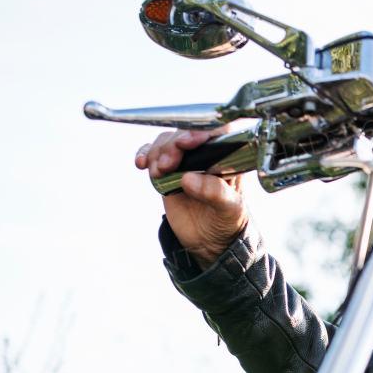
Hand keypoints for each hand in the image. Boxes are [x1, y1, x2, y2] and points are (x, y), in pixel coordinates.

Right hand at [136, 128, 248, 269]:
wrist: (210, 241)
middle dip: (173, 145)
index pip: (218, 132)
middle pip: (186, 133)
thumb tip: (188, 179)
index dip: (200, 132)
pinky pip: (153, 153)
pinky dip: (145, 154)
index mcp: (229, 159)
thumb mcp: (230, 211)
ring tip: (159, 173)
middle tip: (168, 165)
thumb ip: (215, 194)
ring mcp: (187, 161)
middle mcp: (207, 154)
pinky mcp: (169, 170)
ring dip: (158, 152)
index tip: (186, 143)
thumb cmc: (227, 222)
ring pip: (168, 140)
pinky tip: (141, 164)